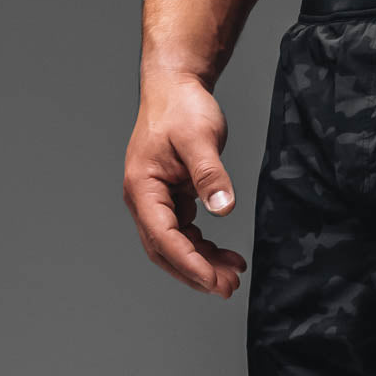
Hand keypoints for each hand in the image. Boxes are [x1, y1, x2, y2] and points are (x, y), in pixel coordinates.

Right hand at [123, 71, 246, 296]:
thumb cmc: (183, 108)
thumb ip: (210, 175)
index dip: (188, 262)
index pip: (163, 237)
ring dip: (202, 263)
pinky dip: (203, 247)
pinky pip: (184, 232)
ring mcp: (155, 200)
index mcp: (141, 187)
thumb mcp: (200, 138)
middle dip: (195, 272)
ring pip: (176, 245)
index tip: (213, 280)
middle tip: (228, 288)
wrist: (176, 87)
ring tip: (233, 276)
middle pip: (165, 250)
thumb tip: (223, 209)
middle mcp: (143, 199)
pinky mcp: (171, 198)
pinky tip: (226, 255)